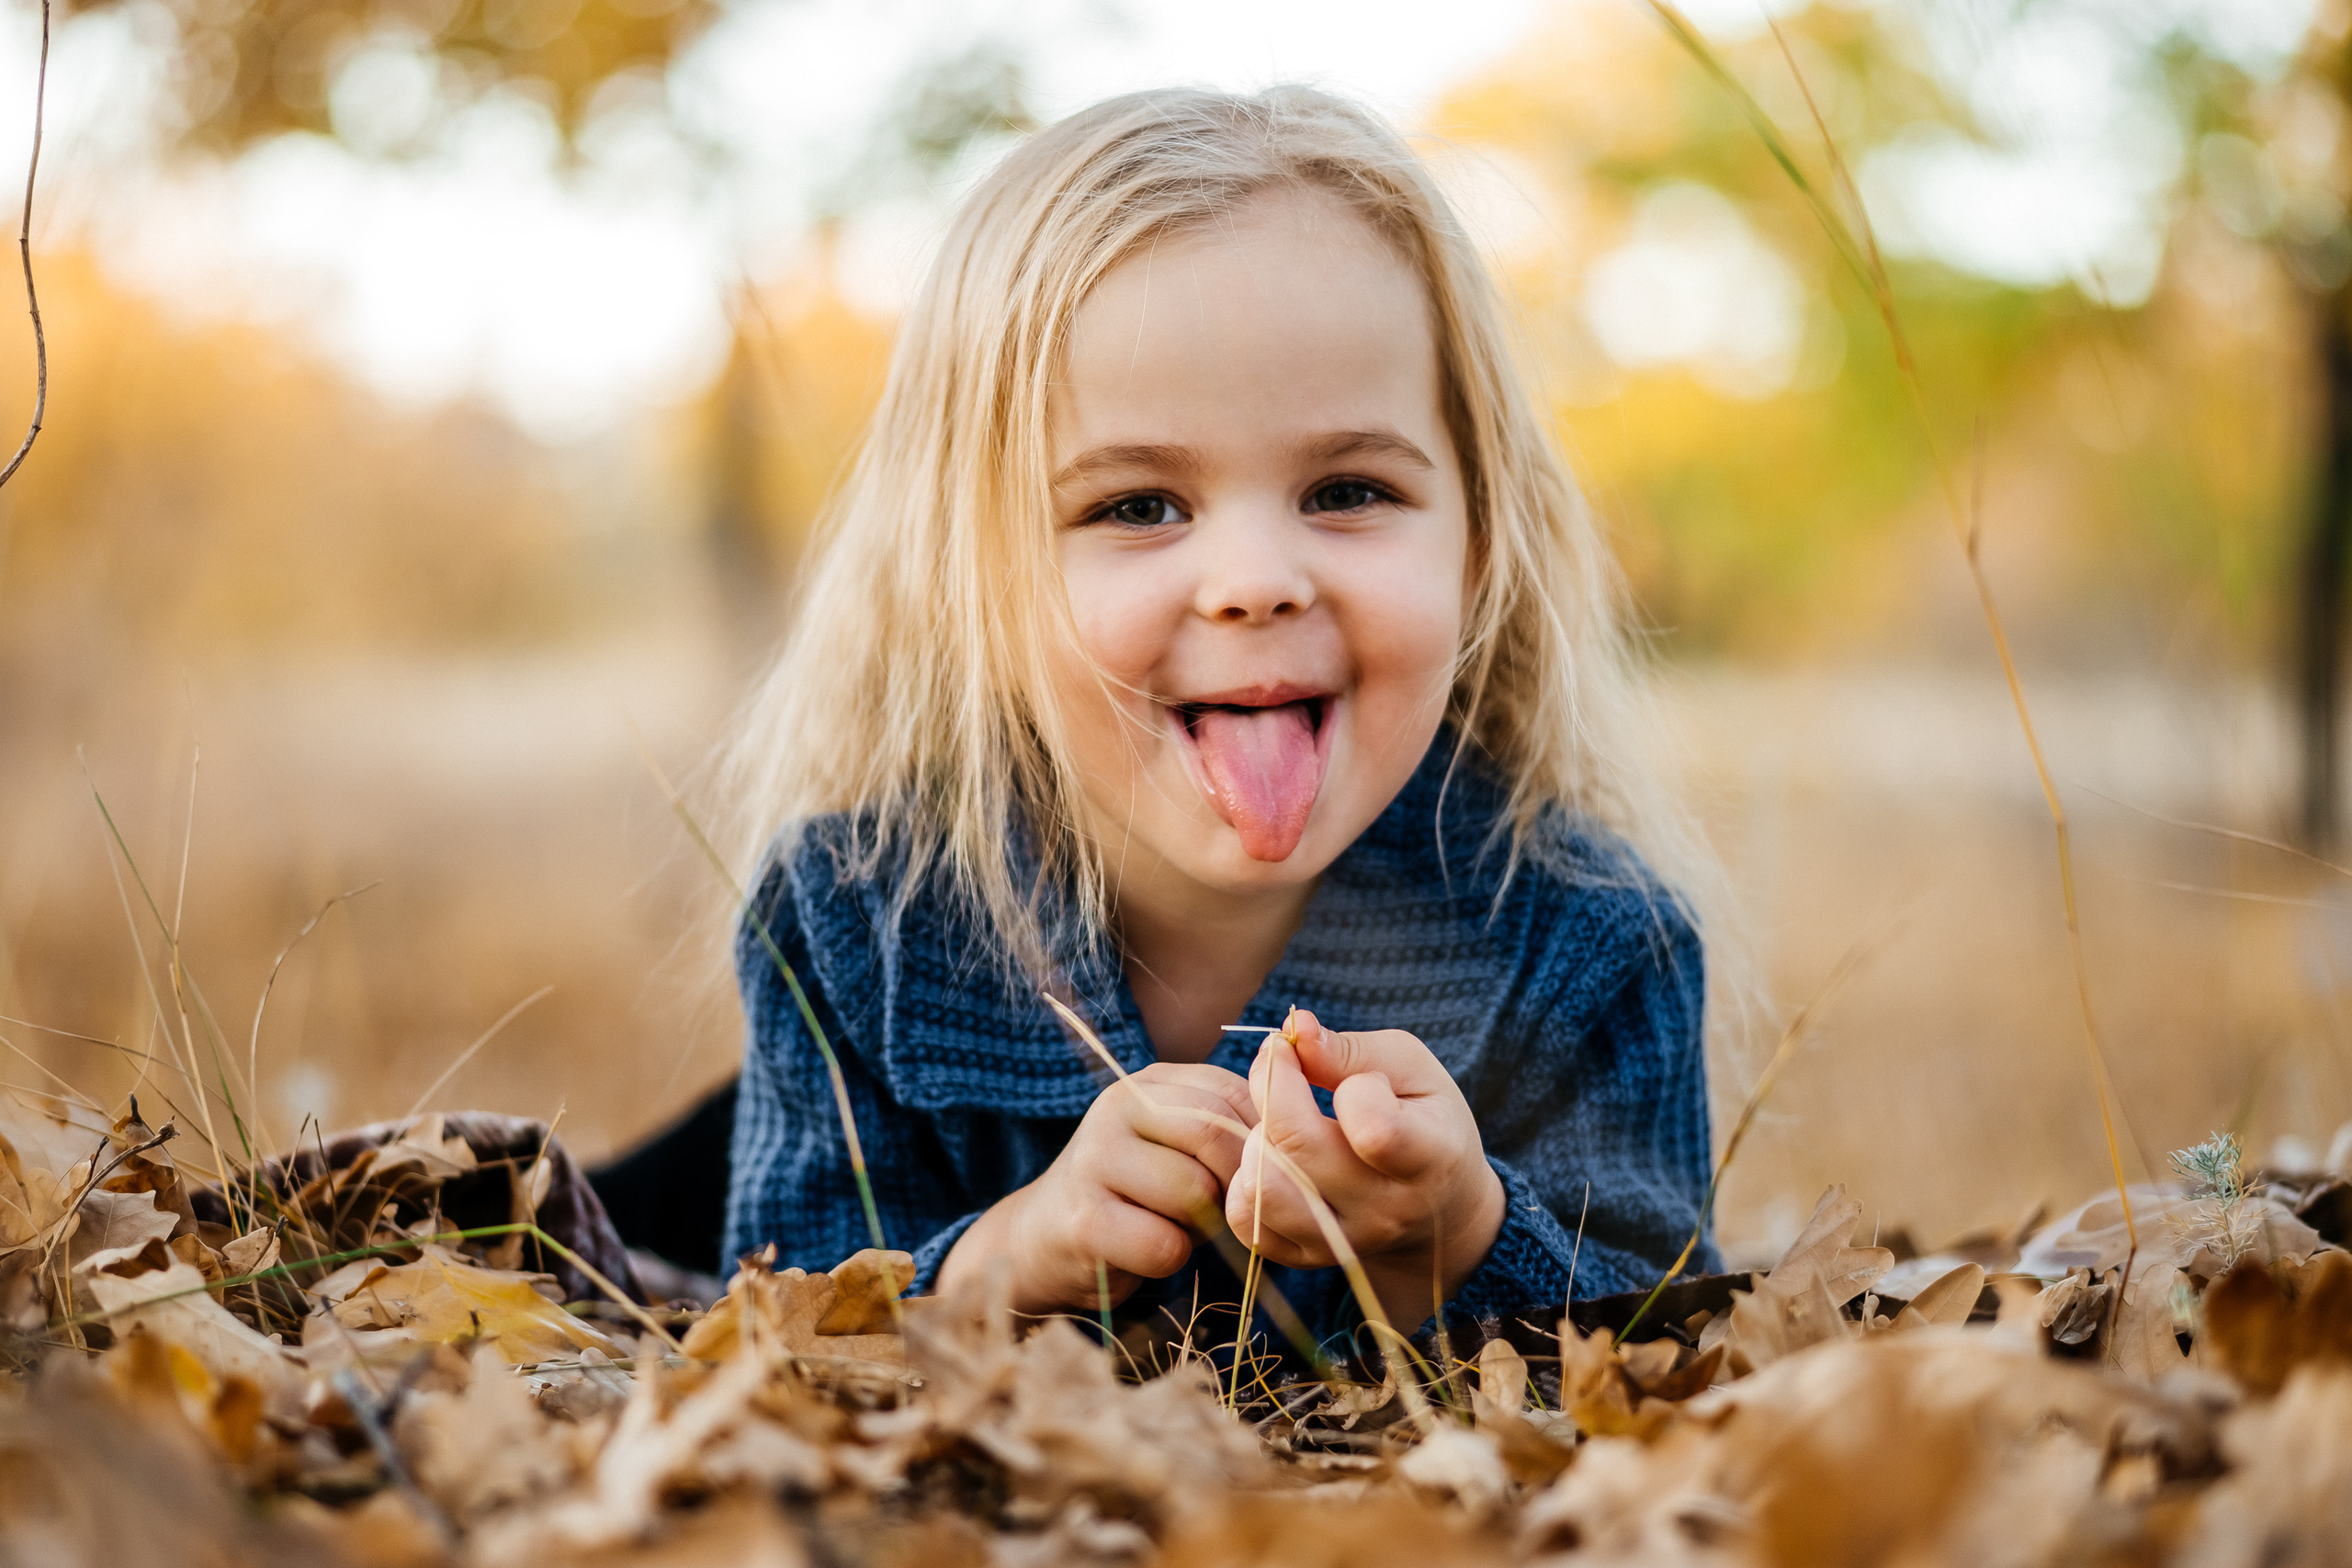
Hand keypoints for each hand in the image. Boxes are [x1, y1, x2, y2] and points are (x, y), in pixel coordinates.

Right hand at [938, 1061, 1257, 1313]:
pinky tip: (1145, 1250)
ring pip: (1193, 1191)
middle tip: (1225, 1211)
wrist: (1042, 1240)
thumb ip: (1227, 1130)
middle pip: (1215, 1135)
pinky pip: (1165, 1245)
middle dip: (1236, 1184)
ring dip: (1201, 1225)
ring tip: (1175, 1226)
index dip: (1260, 1141)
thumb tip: (1294, 1139)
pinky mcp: (1084, 1220)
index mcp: (1148, 1082)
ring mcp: (1094, 1160)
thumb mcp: (1177, 1146)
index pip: (1233, 1092)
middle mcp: (1116, 1107)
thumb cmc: (1134, 1195)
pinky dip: (1170, 1259)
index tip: (1258, 1177)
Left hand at [1223, 1009, 1504, 1327]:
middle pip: (1296, 1150)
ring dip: (1256, 1140)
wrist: (1438, 1210)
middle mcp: (1386, 1212)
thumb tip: (1297, 1029)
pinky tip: (1271, 1159)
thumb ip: (1351, 1050)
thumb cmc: (1424, 1119)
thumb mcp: (1409, 1069)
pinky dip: (1244, 1182)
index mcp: (1429, 1159)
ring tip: (1279, 1124)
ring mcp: (1344, 1243)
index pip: (1373, 1129)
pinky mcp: (1306, 1259)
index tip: (1327, 1058)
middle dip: (1273, 1090)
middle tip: (1283, 1069)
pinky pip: (1247, 1221)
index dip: (1344, 1083)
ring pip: (1263, 1189)